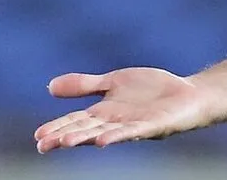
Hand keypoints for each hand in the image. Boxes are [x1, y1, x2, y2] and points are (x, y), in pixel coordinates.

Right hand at [34, 67, 222, 152]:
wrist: (188, 94)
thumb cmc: (152, 91)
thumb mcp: (114, 82)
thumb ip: (85, 85)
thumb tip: (49, 85)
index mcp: (104, 112)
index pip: (75, 120)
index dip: (56, 128)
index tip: (37, 137)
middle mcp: (115, 122)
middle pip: (86, 129)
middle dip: (65, 136)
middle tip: (45, 143)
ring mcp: (133, 125)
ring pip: (105, 133)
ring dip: (86, 138)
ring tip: (66, 141)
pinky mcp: (153, 126)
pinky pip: (133, 133)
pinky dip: (118, 136)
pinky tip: (104, 140)